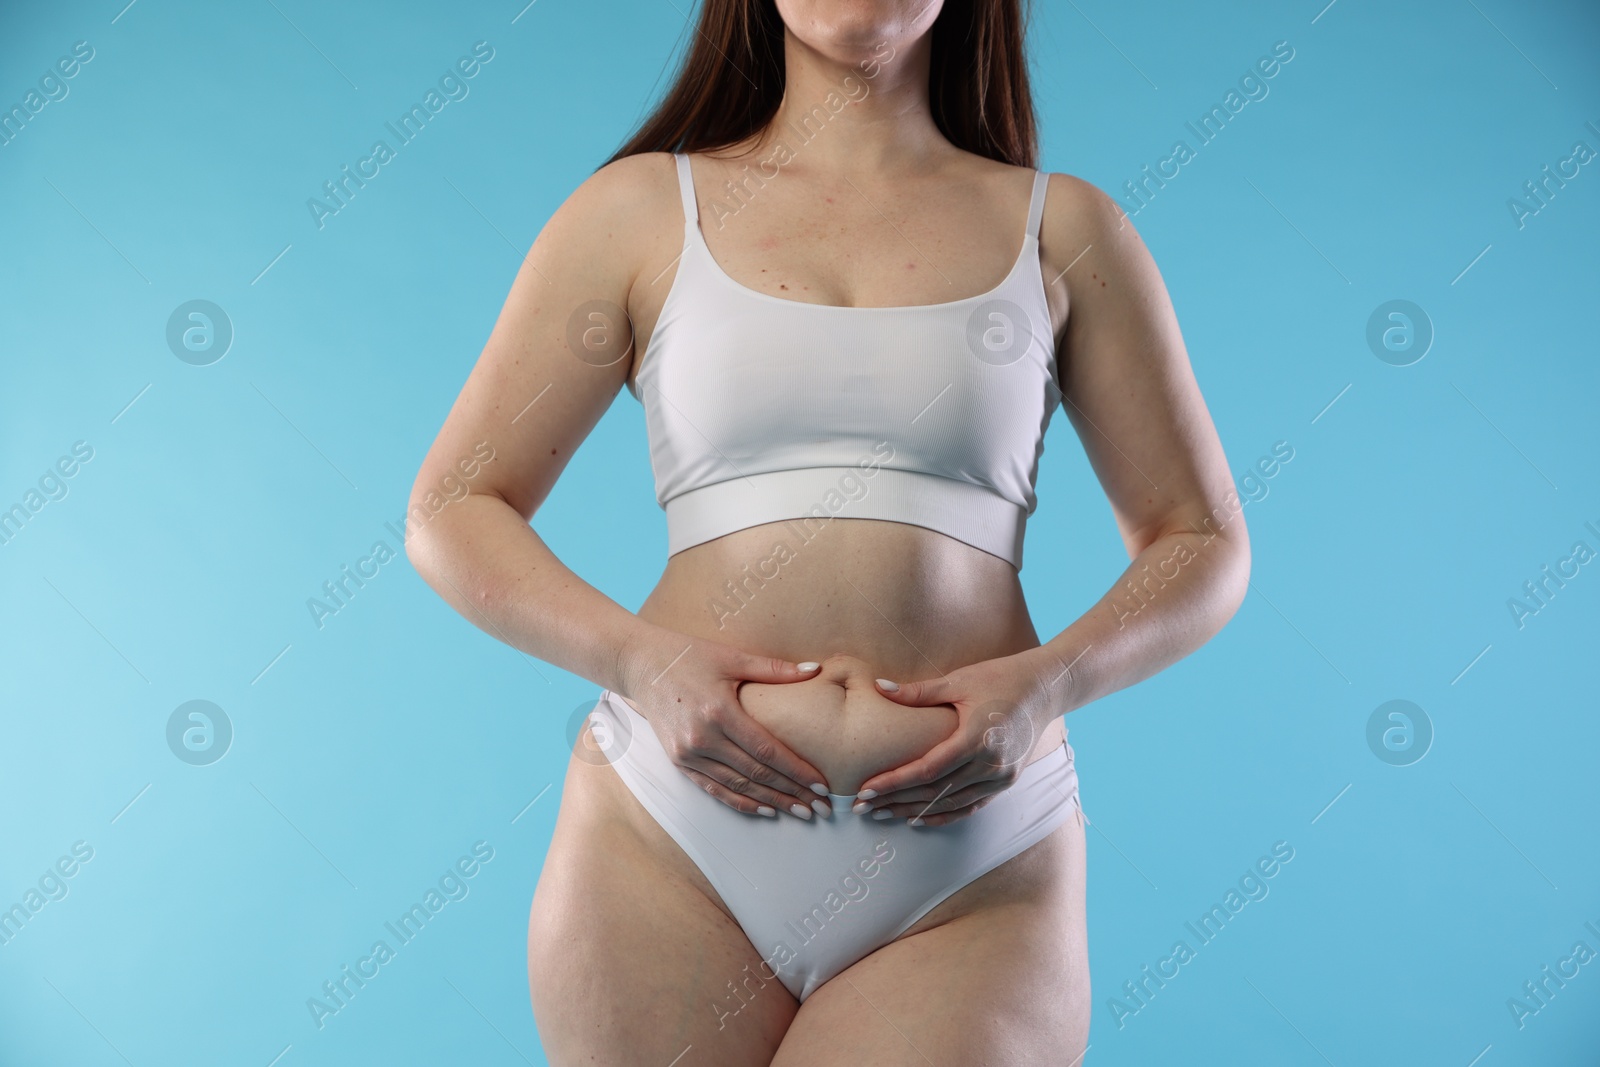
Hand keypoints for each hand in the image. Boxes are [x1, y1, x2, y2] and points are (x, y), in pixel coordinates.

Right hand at [617, 629, 830, 818]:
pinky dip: (740, 802)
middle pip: (757, 774)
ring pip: (737, 786)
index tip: (822, 786)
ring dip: (771, 802)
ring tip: (800, 812)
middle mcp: (703, 738)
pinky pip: (714, 788)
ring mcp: (688, 753)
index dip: (798, 772)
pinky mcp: (678, 761)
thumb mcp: (731, 657)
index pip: (768, 751)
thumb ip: (774, 669)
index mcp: (720, 712)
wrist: (640, 664)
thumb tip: (816, 669)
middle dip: (792, 793)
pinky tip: (764, 810)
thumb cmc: (689, 656)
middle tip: (822, 808)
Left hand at [853, 652, 1062, 826]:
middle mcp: (990, 765)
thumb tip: (878, 687)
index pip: (927, 770)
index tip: (866, 789)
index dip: (894, 782)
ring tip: (883, 813)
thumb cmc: (1000, 679)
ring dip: (915, 811)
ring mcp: (1001, 777)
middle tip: (862, 807)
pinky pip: (970, 806)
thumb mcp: (958, 682)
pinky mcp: (1006, 782)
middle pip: (935, 792)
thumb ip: (918, 692)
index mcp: (976, 739)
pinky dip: (944, 815)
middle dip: (896, 801)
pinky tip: (919, 818)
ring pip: (951, 804)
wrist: (1045, 689)